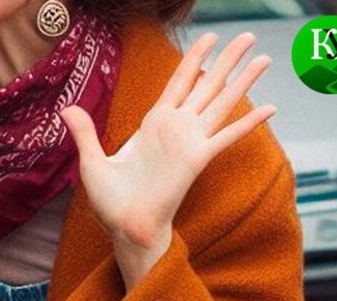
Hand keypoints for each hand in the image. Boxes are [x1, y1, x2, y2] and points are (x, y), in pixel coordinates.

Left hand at [61, 33, 275, 287]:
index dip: (194, 59)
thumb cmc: (111, 202)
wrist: (125, 228)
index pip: (178, 82)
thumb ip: (85, 133)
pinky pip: (227, 136)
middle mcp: (176, 128)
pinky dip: (248, 123)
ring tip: (265, 58)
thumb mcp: (92, 162)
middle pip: (207, 84)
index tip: (210, 38)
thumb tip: (66, 109)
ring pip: (222, 102)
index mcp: (153, 124)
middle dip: (227, 59)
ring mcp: (189, 142)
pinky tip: (270, 108)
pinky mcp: (197, 159)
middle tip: (248, 36)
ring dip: (244, 81)